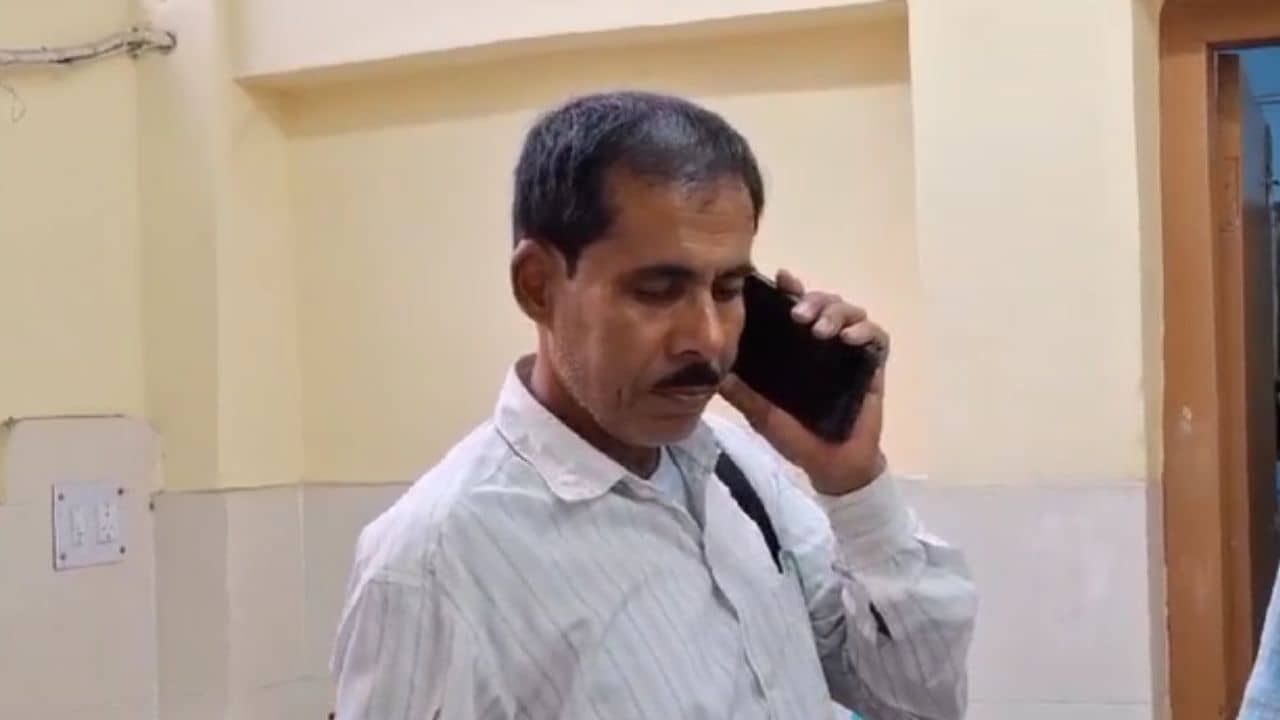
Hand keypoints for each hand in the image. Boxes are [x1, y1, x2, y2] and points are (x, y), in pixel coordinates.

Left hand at [720, 269, 888, 494]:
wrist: (833, 466)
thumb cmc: (797, 439)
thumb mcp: (763, 415)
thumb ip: (742, 394)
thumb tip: (715, 371)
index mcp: (796, 348)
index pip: (794, 307)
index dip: (789, 288)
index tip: (781, 278)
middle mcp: (823, 344)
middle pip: (824, 301)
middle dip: (812, 299)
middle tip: (798, 314)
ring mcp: (849, 352)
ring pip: (850, 311)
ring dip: (836, 312)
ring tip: (821, 331)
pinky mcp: (873, 365)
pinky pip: (877, 336)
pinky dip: (865, 330)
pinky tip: (849, 340)